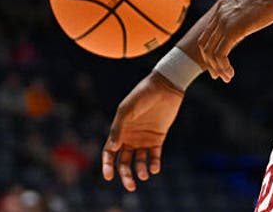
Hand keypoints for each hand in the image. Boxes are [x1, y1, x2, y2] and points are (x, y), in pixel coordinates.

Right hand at [103, 72, 184, 190]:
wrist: (165, 87)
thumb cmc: (142, 95)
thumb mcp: (127, 110)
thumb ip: (118, 128)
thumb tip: (111, 147)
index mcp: (119, 131)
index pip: (109, 152)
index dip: (107, 165)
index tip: (108, 176)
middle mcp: (130, 137)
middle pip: (124, 162)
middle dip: (125, 175)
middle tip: (130, 186)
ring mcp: (144, 139)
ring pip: (139, 161)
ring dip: (140, 171)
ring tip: (144, 175)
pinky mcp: (158, 138)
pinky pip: (154, 155)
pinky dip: (154, 164)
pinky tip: (154, 168)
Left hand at [198, 0, 272, 82]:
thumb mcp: (255, 4)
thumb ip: (246, 14)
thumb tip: (248, 24)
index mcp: (224, 5)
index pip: (209, 32)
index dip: (210, 49)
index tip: (218, 63)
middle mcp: (220, 12)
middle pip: (205, 43)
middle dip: (209, 62)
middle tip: (218, 75)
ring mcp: (225, 20)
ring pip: (211, 51)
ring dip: (217, 68)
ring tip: (226, 77)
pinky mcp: (233, 29)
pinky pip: (220, 53)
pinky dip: (222, 66)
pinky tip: (231, 73)